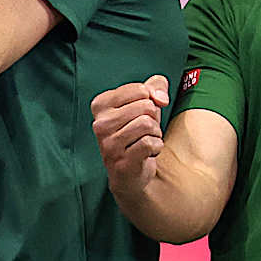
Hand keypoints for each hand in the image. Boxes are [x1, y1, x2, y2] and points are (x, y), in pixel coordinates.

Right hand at [91, 75, 169, 197]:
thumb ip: (156, 86)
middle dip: (153, 119)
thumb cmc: (138, 134)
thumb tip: (161, 98)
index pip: (140, 89)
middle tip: (143, 131)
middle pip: (146, 106)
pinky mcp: (121, 161)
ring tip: (144, 142)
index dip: (150, 101)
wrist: (130, 174)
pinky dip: (156, 147)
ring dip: (155, 134)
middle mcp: (100, 123)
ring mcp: (108, 144)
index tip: (141, 114)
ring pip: (148, 124)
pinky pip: (150, 143)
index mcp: (101, 104)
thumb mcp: (147, 103)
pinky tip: (146, 153)